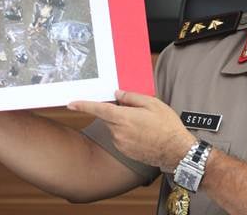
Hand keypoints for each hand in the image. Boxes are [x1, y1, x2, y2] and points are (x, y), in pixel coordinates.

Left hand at [69, 90, 195, 171]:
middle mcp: (118, 132)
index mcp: (124, 118)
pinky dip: (129, 134)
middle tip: (140, 113)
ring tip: (146, 126)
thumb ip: (132, 97)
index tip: (71, 103)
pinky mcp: (125, 152)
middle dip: (120, 113)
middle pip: (110, 117)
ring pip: (116, 128)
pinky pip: (121, 138)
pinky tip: (145, 135)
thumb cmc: (167, 126)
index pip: (99, 109)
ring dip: (125, 124)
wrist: (176, 150)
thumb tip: (118, 94)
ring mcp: (121, 143)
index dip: (83, 105)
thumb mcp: (153, 104)